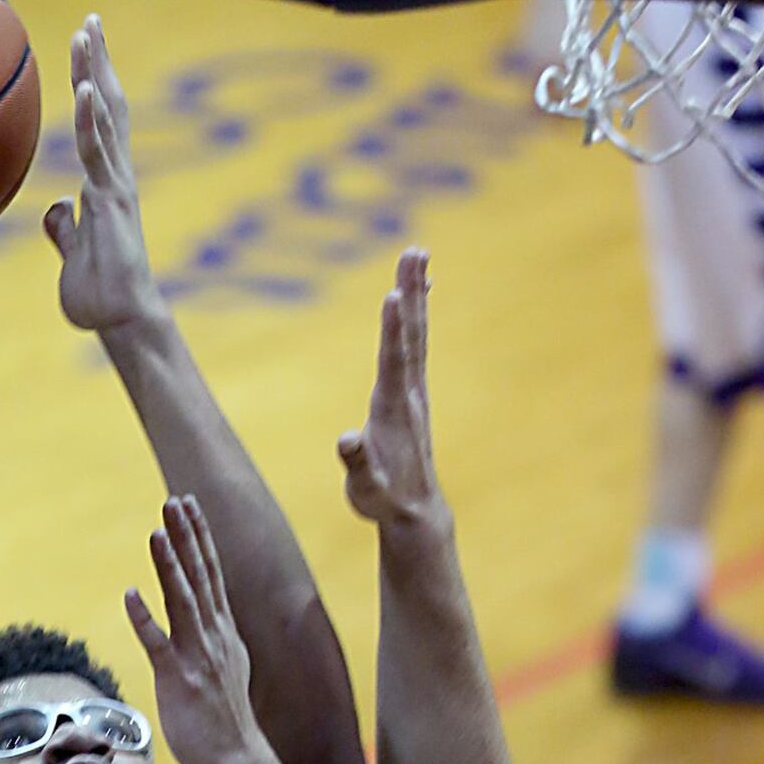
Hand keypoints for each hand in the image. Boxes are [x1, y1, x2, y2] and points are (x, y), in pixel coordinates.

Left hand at [43, 15, 164, 334]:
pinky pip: (99, 152)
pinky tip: (87, 87)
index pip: (101, 123)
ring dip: (95, 74)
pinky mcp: (112, 201)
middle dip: (100, 62)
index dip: (94, 84)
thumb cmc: (98, 294)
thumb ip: (66, 227)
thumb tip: (56, 208)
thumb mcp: (73, 252)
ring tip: (87, 32)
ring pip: (106, 118)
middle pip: (109, 107)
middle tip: (91, 20)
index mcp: (105, 184)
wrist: (120, 320)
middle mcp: (115, 176)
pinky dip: (93, 118)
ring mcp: (116, 185)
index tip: (86, 46)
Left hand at [126, 496, 263, 763]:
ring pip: (182, 600)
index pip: (210, 575)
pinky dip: (144, 618)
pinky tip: (130, 594)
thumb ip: (214, 642)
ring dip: (169, 565)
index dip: (199, 539)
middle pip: (198, 577)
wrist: (237, 759)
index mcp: (223, 633)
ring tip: (157, 532)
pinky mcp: (179, 678)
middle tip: (173, 501)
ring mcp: (197, 656)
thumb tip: (207, 623)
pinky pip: (158, 644)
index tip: (189, 507)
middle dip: (186, 537)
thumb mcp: (225, 670)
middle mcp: (213, 637)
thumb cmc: (225, 721)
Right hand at [338, 248, 445, 529]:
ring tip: (417, 256)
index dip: (393, 330)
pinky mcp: (410, 392)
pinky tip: (415, 295)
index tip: (394, 294)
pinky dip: (414, 314)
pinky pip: (413, 344)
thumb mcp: (365, 490)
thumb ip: (357, 465)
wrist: (414, 511)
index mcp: (393, 411)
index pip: (393, 363)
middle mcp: (408, 393)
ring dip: (415, 293)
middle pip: (410, 335)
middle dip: (410, 293)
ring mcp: (412, 391)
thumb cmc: (384, 499)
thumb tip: (347, 440)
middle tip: (415, 252)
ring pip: (415, 333)